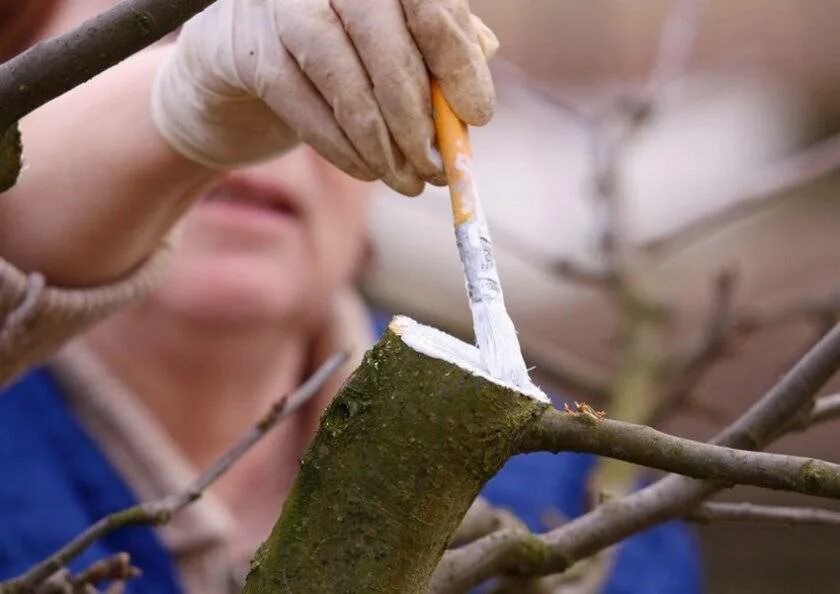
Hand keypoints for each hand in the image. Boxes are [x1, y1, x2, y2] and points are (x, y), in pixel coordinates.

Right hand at [152, 0, 497, 195]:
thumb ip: (432, 55)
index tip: (478, 116)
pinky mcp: (245, 52)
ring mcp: (276, 6)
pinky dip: (344, 151)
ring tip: (408, 182)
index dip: (457, 62)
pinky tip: (368, 172)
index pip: (427, 4)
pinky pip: (306, 111)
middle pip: (387, 46)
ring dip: (385, 147)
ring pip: (348, 83)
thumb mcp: (386, 50)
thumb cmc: (327, 60)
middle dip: (419, 119)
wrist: (231, 73)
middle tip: (440, 169)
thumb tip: (475, 92)